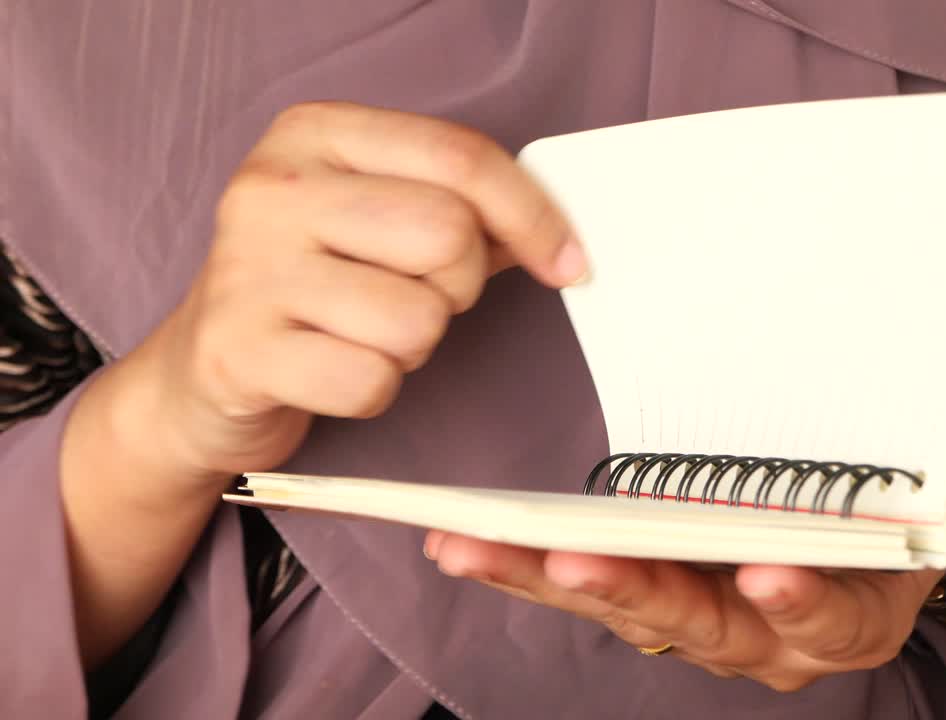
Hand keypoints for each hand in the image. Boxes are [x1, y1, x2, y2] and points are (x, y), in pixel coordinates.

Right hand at [109, 102, 583, 490]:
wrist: (200, 370)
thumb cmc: (314, 287)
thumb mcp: (380, 221)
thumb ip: (470, 212)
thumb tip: (564, 235)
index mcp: (316, 133)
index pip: (461, 157)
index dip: (534, 216)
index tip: (566, 261)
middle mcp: (274, 186)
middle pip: (449, 235)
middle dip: (459, 286)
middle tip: (416, 297)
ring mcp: (247, 267)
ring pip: (419, 317)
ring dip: (414, 345)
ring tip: (364, 334)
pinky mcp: (237, 349)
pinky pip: (371, 380)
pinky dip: (373, 391)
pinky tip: (332, 370)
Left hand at [425, 457, 945, 690]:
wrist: (867, 535)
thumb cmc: (907, 500)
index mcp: (850, 610)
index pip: (829, 620)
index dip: (803, 603)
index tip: (774, 571)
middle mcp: (768, 632)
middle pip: (704, 627)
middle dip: (644, 597)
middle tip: (582, 564)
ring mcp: (702, 617)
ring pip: (627, 611)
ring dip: (553, 583)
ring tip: (482, 549)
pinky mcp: (650, 589)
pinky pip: (584, 587)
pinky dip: (525, 569)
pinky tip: (465, 544)